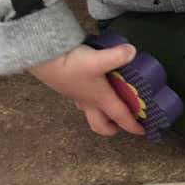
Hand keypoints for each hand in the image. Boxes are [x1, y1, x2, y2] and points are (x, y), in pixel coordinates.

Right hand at [28, 43, 144, 136]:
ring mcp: (77, 94)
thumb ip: (117, 56)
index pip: (120, 116)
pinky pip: (82, 98)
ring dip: (101, 114)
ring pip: (90, 112)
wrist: (43, 59)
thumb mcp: (98, 60)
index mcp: (100, 98)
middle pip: (100, 124)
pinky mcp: (69, 85)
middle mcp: (88, 100)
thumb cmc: (70, 65)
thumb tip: (132, 52)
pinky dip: (91, 97)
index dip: (132, 125)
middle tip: (121, 126)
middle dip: (111, 129)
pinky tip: (94, 85)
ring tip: (110, 106)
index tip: (142, 132)